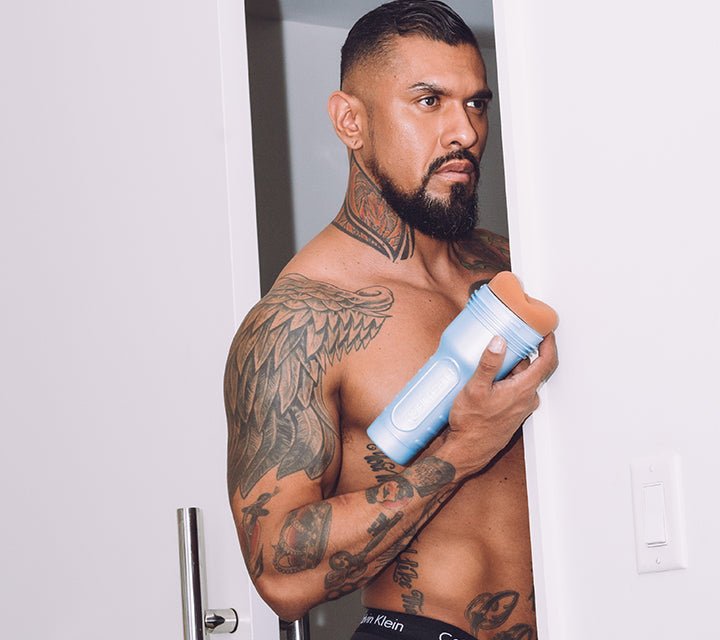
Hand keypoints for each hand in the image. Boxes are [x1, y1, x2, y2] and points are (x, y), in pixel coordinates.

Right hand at [443, 332, 557, 476]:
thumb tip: (498, 342)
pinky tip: (487, 381)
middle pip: (531, 368)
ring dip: (509, 368)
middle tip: (504, 341)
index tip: (546, 331)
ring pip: (521, 379)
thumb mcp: (476, 388)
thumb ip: (489, 363)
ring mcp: (520, 407)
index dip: (549, 343)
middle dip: (519, 353)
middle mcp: (526, 399)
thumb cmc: (472, 424)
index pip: (547, 362)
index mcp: (523, 390)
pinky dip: (506, 380)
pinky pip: (515, 389)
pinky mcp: (512, 412)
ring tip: (489, 363)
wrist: (467, 450)